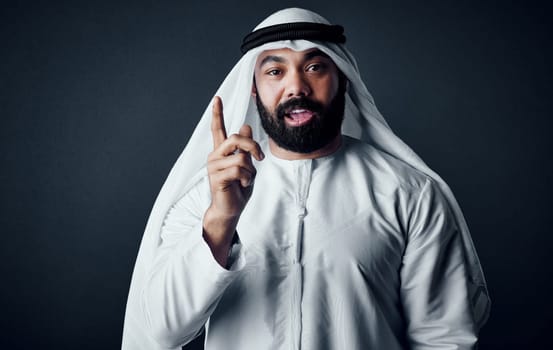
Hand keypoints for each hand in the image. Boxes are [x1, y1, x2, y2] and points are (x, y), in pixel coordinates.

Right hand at [203, 96, 263, 265]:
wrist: (231, 209)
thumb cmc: (238, 189)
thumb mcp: (246, 166)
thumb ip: (245, 148)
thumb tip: (245, 127)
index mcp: (222, 152)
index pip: (218, 129)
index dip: (217, 113)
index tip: (217, 98)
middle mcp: (215, 156)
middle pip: (235, 138)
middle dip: (252, 146)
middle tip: (261, 157)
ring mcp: (214, 166)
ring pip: (241, 156)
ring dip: (250, 170)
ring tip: (245, 180)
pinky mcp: (217, 177)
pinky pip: (239, 169)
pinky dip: (247, 178)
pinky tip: (242, 185)